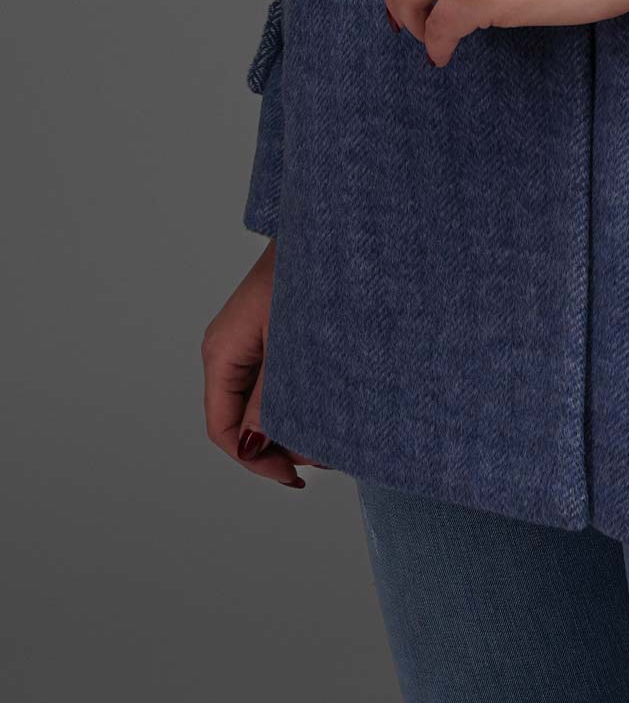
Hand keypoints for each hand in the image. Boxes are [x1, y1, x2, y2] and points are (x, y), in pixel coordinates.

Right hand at [202, 244, 321, 487]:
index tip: (294, 476)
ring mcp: (249, 343)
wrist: (331, 227)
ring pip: (261, 403)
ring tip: (331, 437)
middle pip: (241, 421)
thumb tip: (258, 447)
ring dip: (292, 426)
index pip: (223, 428)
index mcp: (222, 352)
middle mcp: (228, 351)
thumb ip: (273, 397)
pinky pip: (276, 382)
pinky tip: (327, 409)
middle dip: (278, 447)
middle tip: (323, 458)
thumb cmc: (311, 274)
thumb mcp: (290, 344)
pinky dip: (298, 401)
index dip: (255, 460)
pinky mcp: (272, 336)